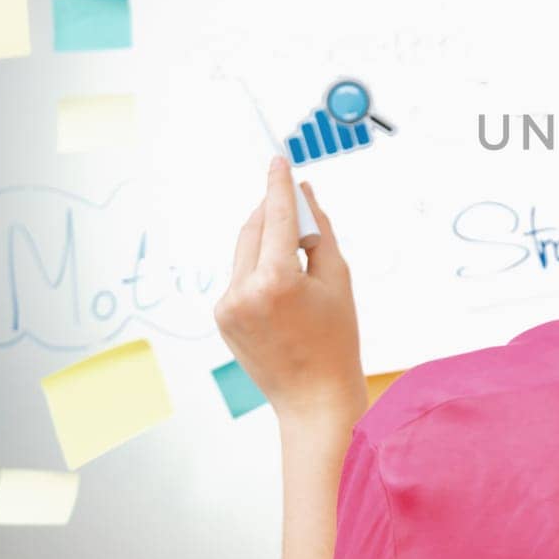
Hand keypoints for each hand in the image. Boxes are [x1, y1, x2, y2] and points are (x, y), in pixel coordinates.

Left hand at [215, 156, 368, 427]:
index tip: (278, 160)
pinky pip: (240, 276)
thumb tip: (305, 196)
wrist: (314, 397)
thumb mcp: (337, 279)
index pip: (276, 217)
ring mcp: (227, 306)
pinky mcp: (221, 317)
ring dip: (267, 242)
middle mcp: (242, 291)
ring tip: (299, 258)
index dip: (278, 185)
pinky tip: (284, 287)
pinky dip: (259, 268)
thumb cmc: (336, 340)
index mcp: (275, 280)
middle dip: (274, 212)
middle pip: (254, 229)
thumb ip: (320, 232)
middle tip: (300, 204)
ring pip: (245, 252)